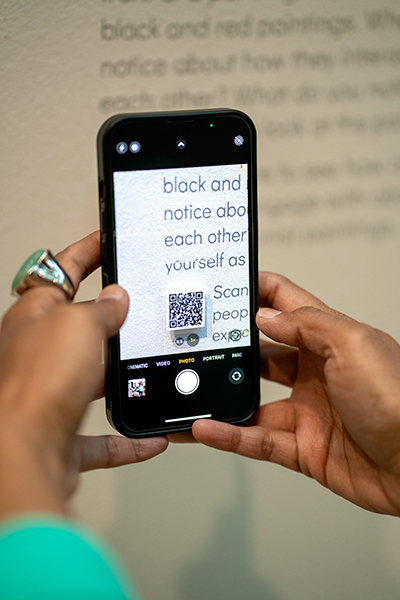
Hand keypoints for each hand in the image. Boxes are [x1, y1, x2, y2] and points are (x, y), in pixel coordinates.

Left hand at [0, 232, 167, 517]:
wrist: (22, 453)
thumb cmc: (38, 382)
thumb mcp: (80, 323)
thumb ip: (102, 307)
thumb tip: (117, 299)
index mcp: (35, 315)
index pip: (63, 270)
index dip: (88, 251)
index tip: (108, 241)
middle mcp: (37, 352)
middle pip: (78, 326)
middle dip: (110, 318)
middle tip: (140, 306)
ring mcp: (49, 392)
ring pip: (91, 380)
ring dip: (120, 377)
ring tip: (149, 365)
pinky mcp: (61, 433)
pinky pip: (100, 437)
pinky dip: (127, 439)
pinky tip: (149, 437)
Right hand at [192, 273, 399, 514]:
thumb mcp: (353, 344)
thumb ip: (306, 325)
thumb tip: (264, 315)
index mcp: (329, 338)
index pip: (284, 304)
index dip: (255, 291)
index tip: (224, 286)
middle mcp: (315, 372)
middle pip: (261, 354)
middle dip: (230, 348)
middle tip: (196, 342)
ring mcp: (307, 410)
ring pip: (252, 401)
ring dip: (221, 398)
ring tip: (190, 392)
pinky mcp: (303, 447)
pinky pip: (258, 440)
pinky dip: (230, 436)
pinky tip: (206, 430)